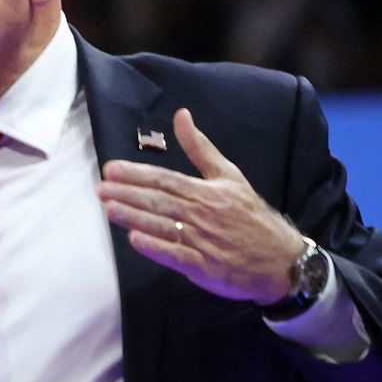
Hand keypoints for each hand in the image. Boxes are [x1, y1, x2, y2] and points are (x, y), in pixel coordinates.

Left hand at [98, 108, 302, 303]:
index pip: (166, 180)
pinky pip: (177, 255)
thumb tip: (181, 115)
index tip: (111, 169)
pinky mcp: (204, 266)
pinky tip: (135, 239)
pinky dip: (156, 247)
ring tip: (109, 208)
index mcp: (208, 192)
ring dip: (135, 217)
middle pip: (160, 201)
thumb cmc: (250, 216)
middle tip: (101, 189)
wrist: (281, 259)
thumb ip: (201, 148)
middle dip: (128, 194)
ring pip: (164, 226)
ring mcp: (203, 241)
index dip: (137, 174)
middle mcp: (204, 214)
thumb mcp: (230, 176)